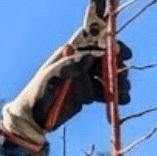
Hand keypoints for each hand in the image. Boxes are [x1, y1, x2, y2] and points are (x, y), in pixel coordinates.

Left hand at [1, 0, 130, 146]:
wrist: (32, 118)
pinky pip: (106, 91)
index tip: (120, 47)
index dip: (107, 37)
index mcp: (70, 51)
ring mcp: (85, 76)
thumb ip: (69, 65)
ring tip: (123, 93)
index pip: (92, 37)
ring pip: (109, 73)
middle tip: (124, 69)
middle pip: (106, 55)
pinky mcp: (88, 93)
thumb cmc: (37, 92)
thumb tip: (90, 56)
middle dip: (118, 62)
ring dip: (119, 81)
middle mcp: (79, 61)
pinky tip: (120, 101)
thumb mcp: (51, 77)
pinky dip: (114, 95)